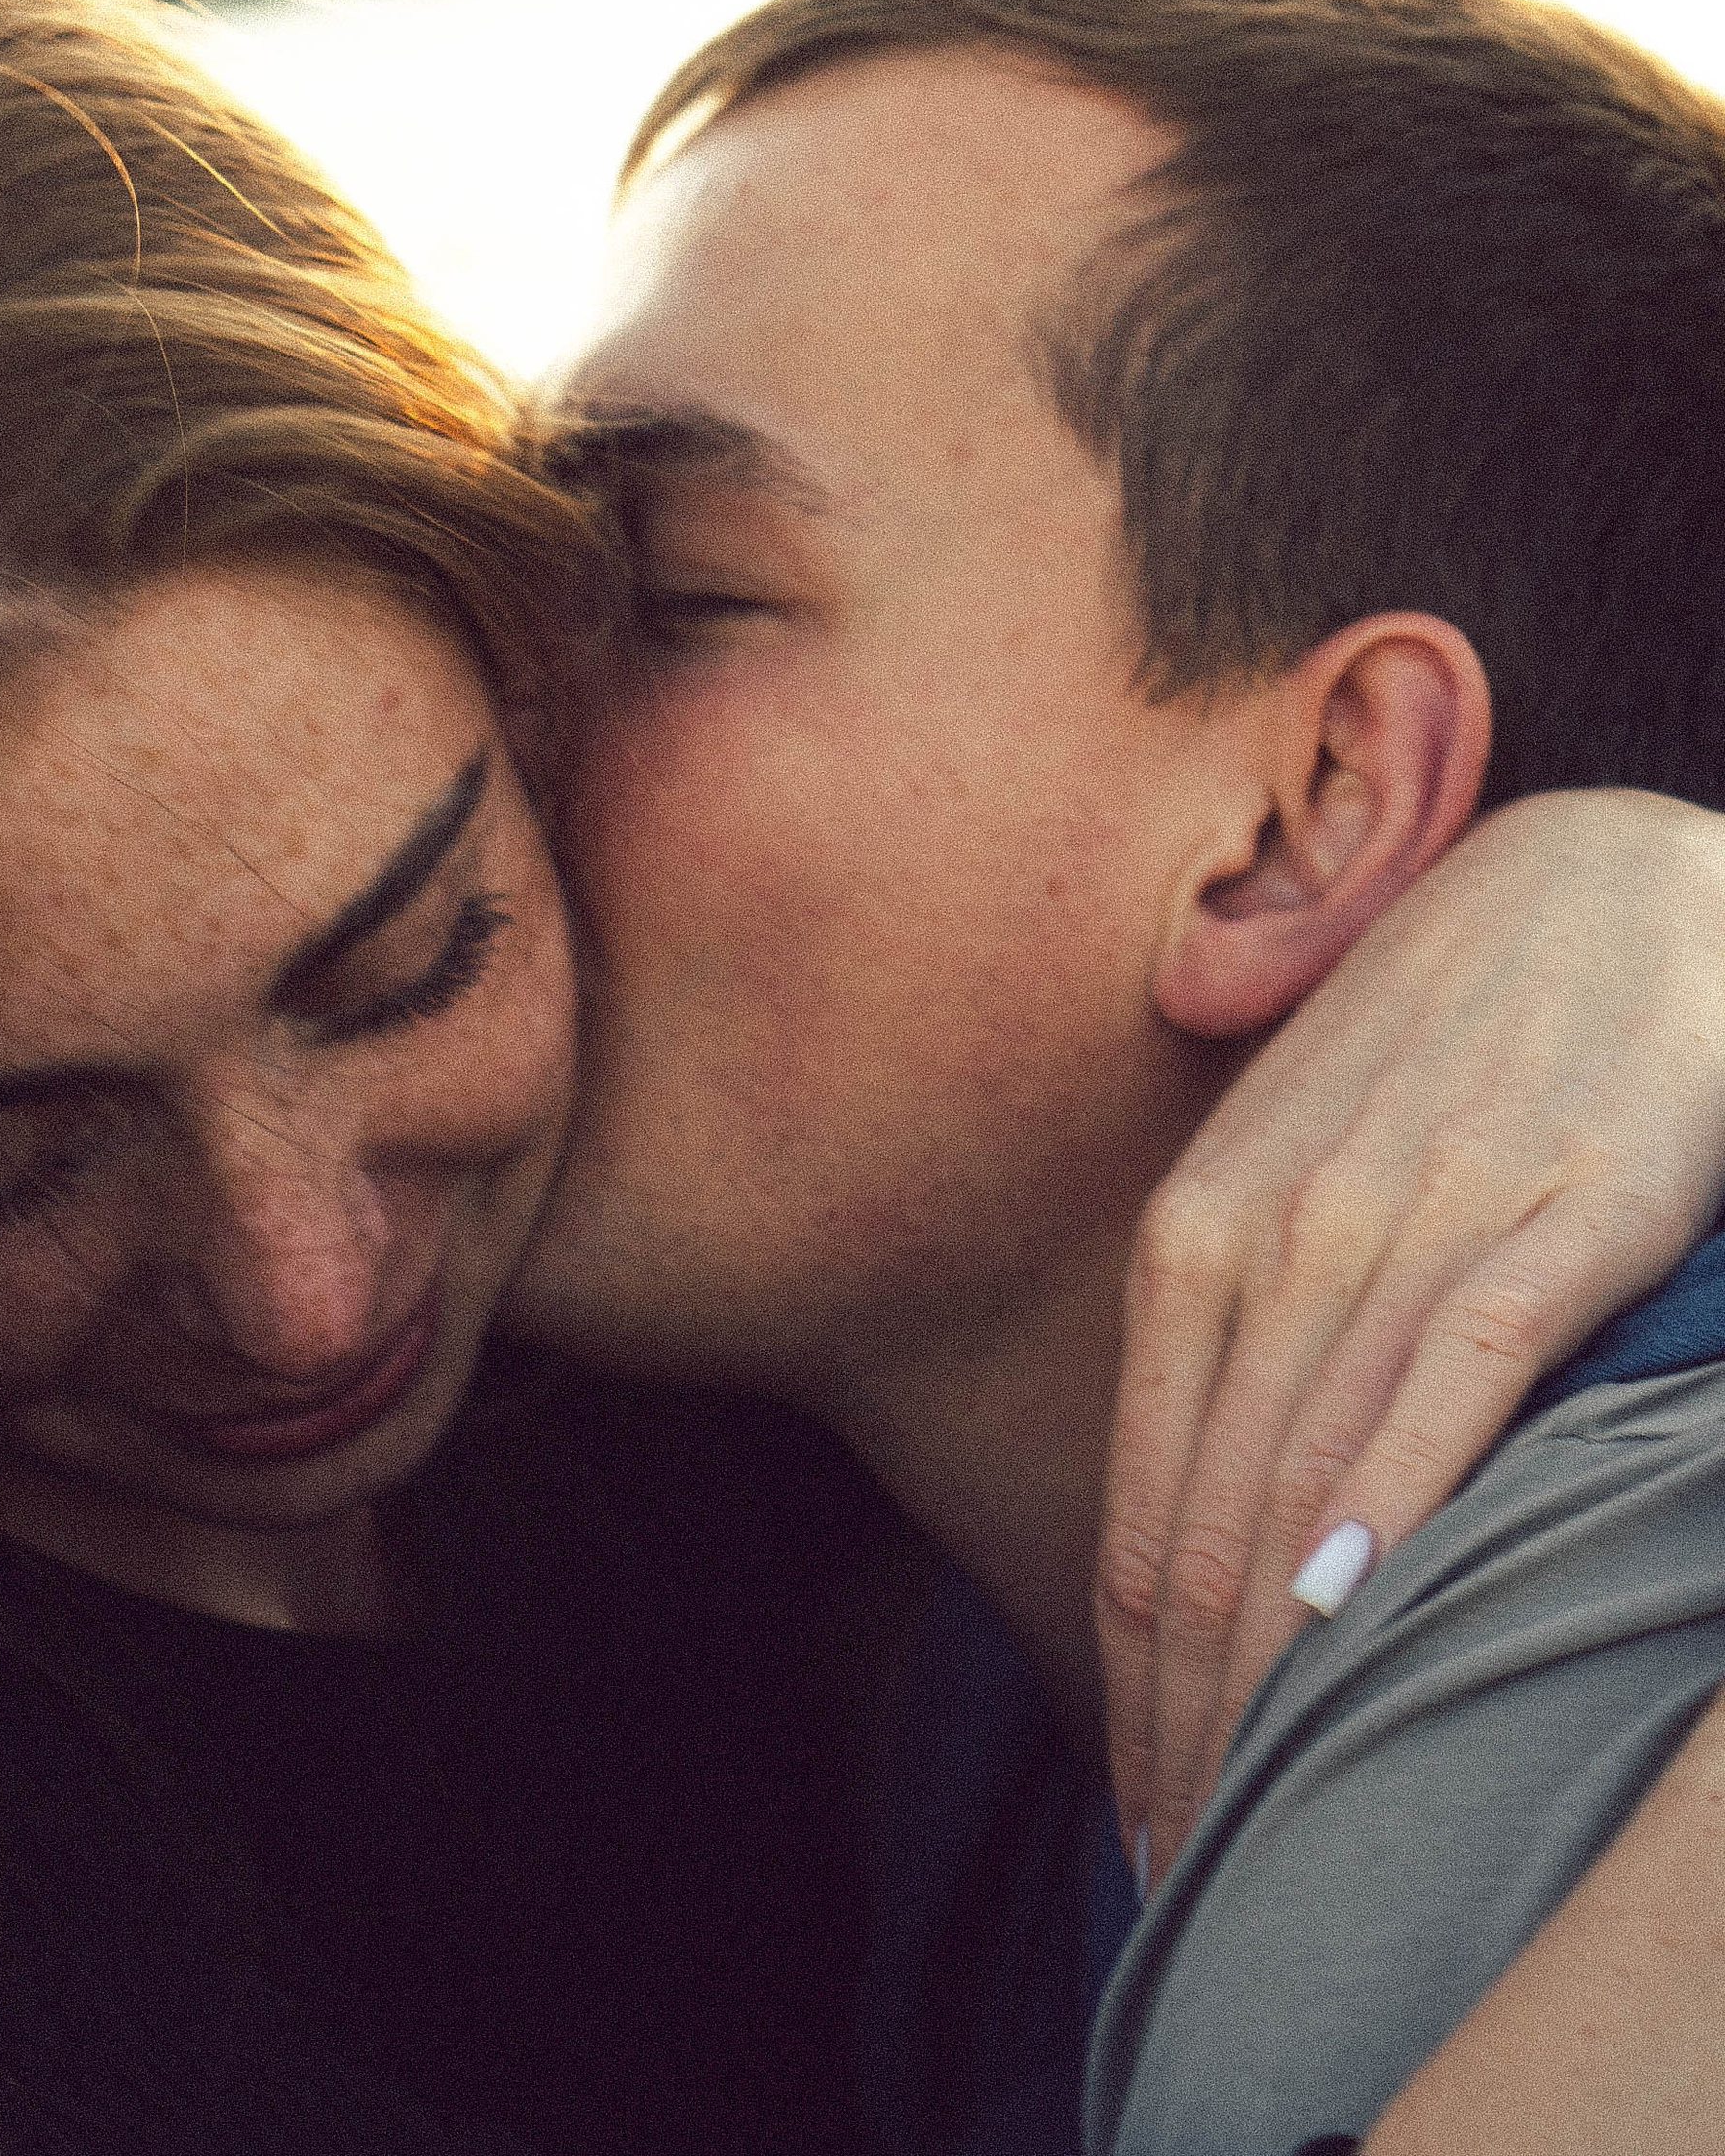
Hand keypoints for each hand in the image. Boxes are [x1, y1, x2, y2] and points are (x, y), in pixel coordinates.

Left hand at [1097, 788, 1724, 1882]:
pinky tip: (1355, 1612)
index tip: (1138, 1812)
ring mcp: (1420, 1216)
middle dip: (1187, 1710)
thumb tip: (1201, 1488)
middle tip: (1184, 1867)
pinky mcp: (1557, 1212)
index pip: (1145, 1493)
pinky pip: (1455, 1377)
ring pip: (1312, 1474)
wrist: (1615, 878)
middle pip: (1213, 1517)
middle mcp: (1287, 1224)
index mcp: (1206, 1221)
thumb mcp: (1298, 1156)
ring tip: (1256, 1814)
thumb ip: (1241, 1299)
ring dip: (1273, 1662)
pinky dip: (1395, 1498)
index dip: (1131, 1672)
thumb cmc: (1448, 1032)